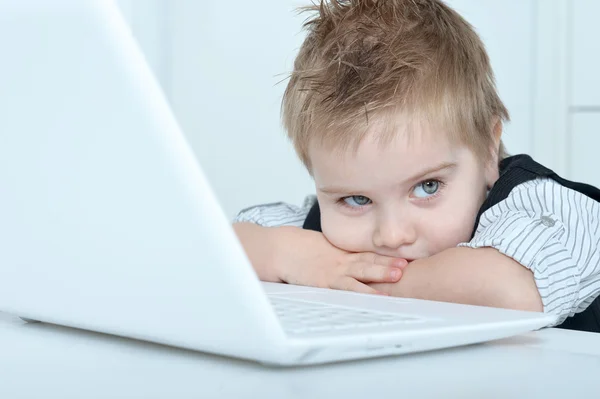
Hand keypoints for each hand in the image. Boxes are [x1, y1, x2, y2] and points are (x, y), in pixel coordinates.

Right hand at [271, 226, 407, 294]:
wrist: (281, 250)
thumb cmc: (299, 251)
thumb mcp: (323, 249)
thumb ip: (340, 256)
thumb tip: (356, 263)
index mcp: (342, 254)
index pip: (368, 254)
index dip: (387, 256)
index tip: (406, 257)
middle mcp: (341, 261)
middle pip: (369, 261)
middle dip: (388, 263)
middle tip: (408, 265)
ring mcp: (334, 271)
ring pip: (361, 272)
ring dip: (380, 273)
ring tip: (398, 275)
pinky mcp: (324, 282)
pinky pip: (345, 288)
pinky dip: (360, 292)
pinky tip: (374, 297)